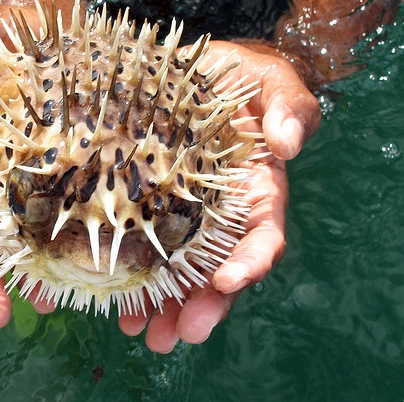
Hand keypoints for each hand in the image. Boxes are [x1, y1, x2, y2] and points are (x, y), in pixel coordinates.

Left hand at [0, 0, 319, 348]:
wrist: (192, 68)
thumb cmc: (236, 74)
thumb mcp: (269, 79)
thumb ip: (290, 105)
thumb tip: (287, 145)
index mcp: (256, 190)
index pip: (261, 234)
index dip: (249, 261)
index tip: (227, 282)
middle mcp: (222, 213)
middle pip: (217, 269)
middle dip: (201, 305)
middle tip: (178, 334)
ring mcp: (184, 214)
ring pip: (178, 271)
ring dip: (163, 307)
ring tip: (140, 332)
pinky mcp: (150, 207)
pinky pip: (142, 248)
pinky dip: (132, 279)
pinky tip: (114, 302)